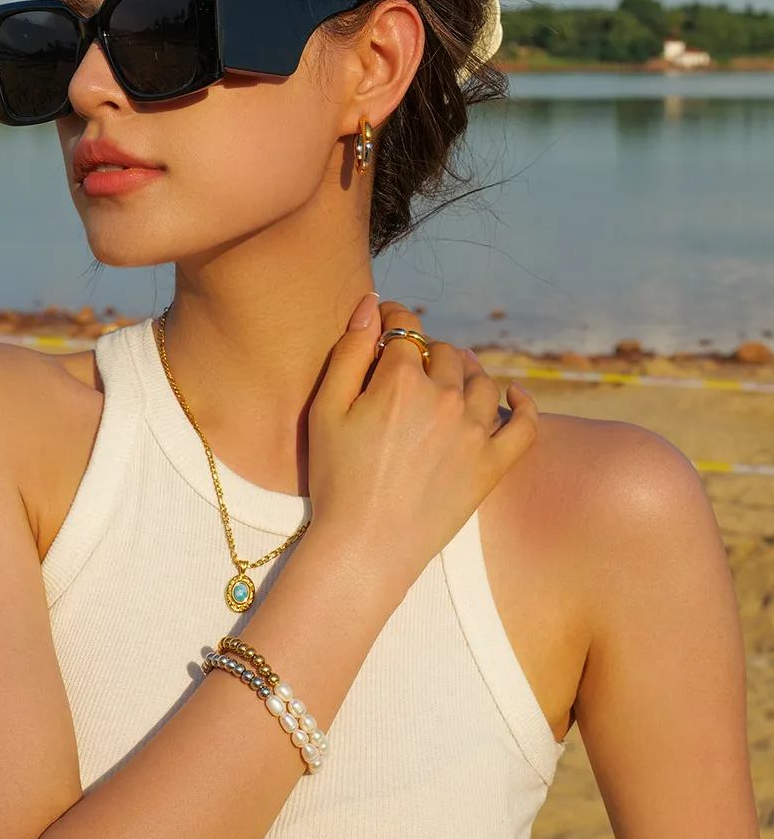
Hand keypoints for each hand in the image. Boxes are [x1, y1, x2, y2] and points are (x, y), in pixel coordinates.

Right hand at [306, 294, 537, 588]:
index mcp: (400, 380)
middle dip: (425, 351)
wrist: (365, 546)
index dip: (391, 322)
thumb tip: (370, 304)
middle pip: (443, 352)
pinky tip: (515, 396)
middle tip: (407, 366)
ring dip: (464, 371)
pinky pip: (525, 425)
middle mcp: (443, 397)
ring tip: (448, 377)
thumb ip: (348, 351)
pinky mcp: (492, 465)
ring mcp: (473, 431)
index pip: (404, 330)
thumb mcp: (326, 409)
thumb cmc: (336, 478)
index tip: (383, 325)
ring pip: (480, 380)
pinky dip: (524, 405)